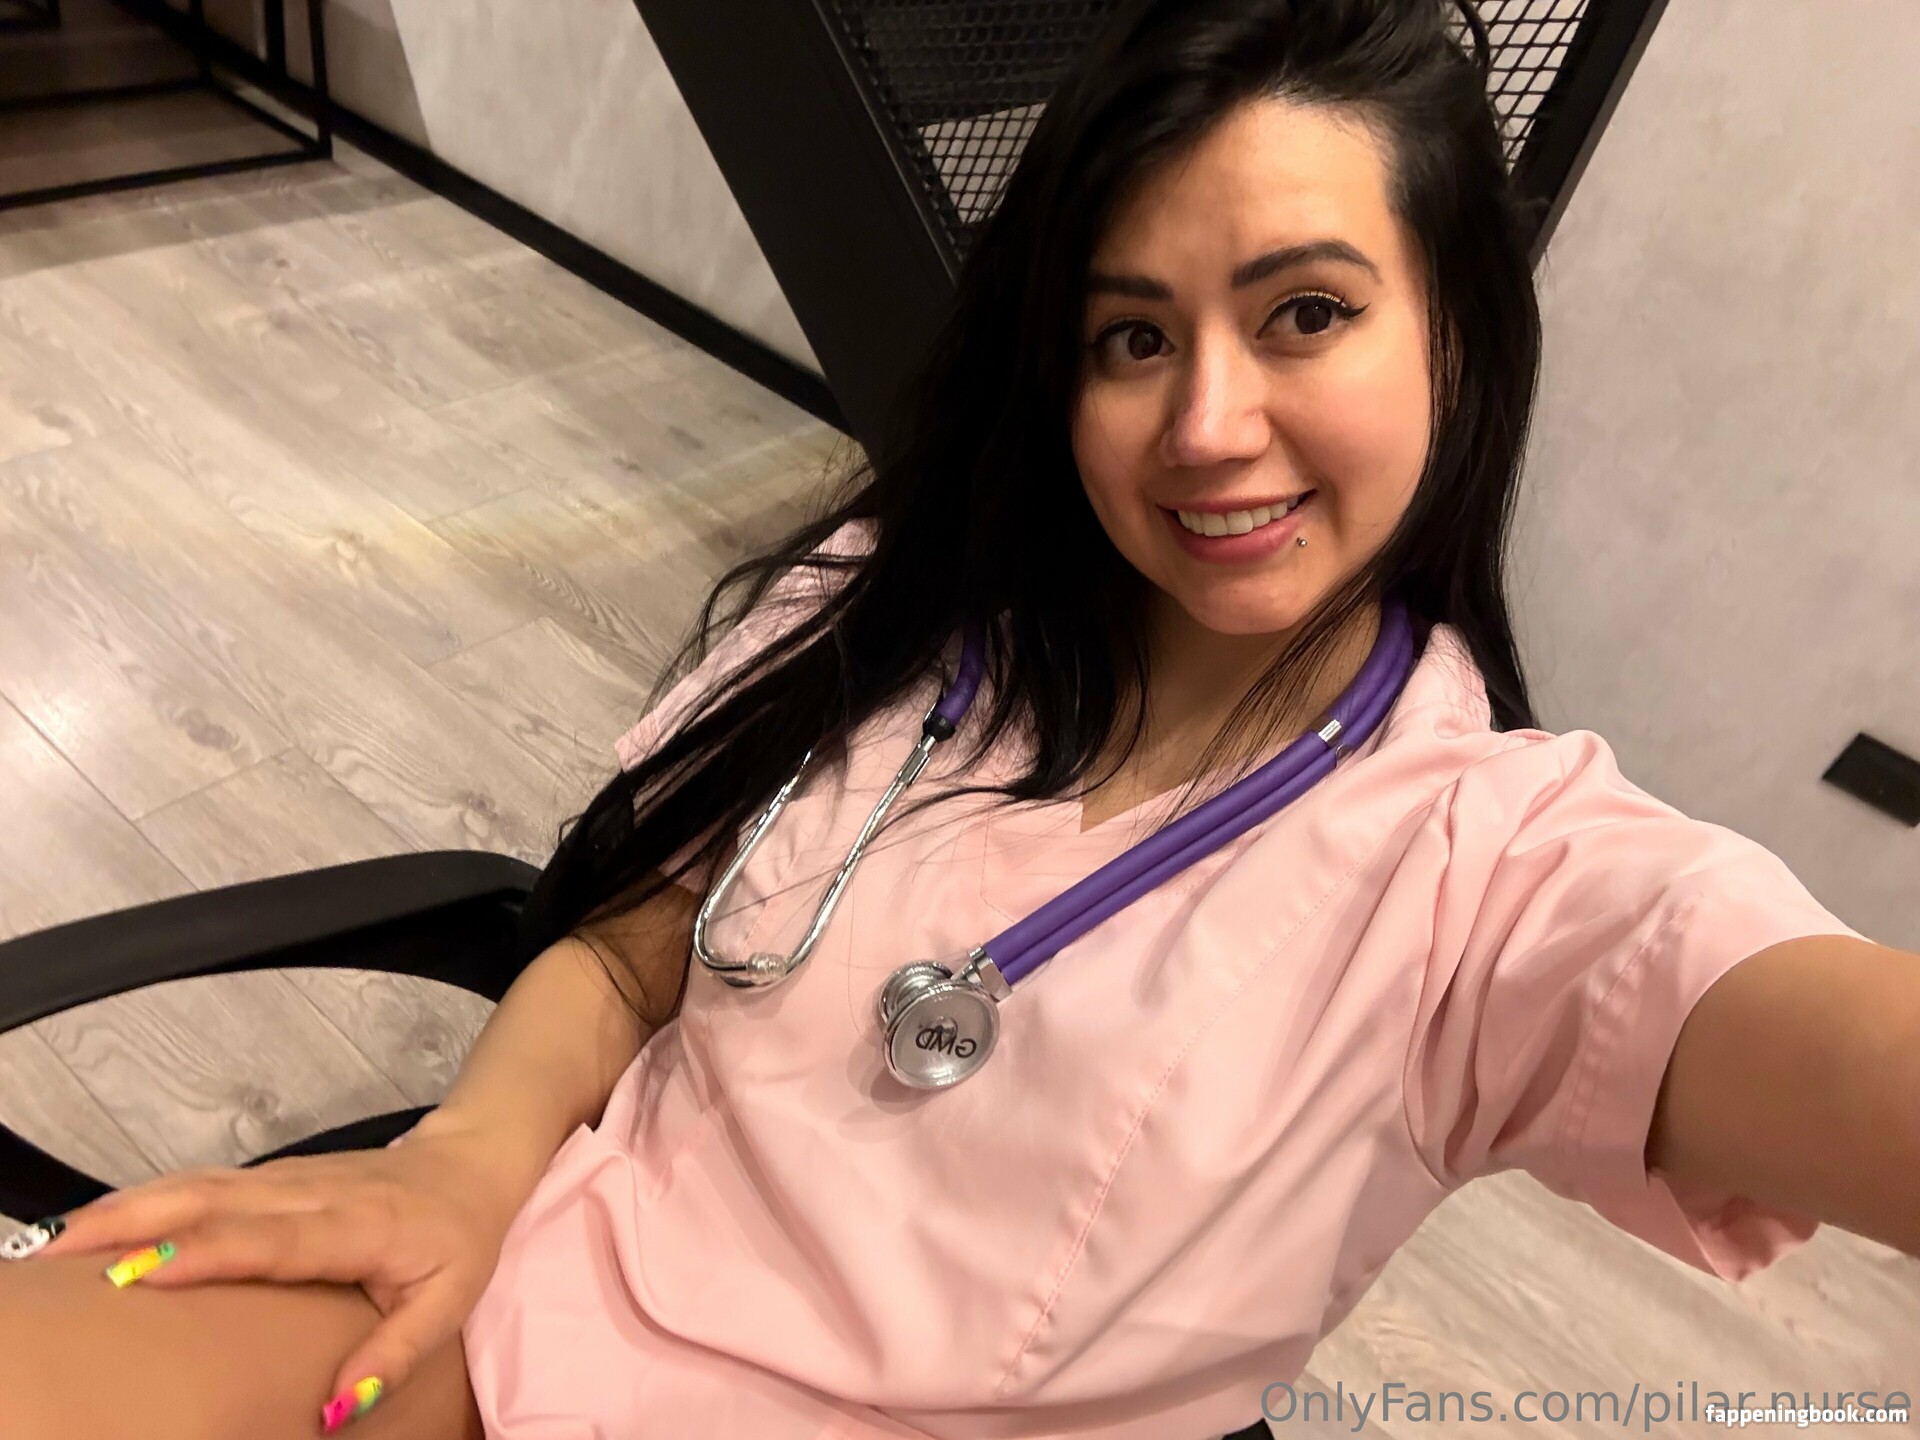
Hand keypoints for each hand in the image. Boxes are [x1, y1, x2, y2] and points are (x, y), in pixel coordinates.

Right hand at [27, 1110, 536, 1418]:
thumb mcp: (448, 1304)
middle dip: (140, 1225)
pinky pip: (208, 1183)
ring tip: (68, 1240)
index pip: (273, 1241)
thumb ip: (392, 1355)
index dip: (208, 1252)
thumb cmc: (460, 1237)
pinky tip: (109, 1218)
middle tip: (69, 1257)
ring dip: (133, 1208)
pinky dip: (153, 1197)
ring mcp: (291, 1178)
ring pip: (203, 1186)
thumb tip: (335, 1413)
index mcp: (356, 1227)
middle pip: (218, 1203)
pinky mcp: (277, 1175)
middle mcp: (313, 1195)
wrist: (472, 1161)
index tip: (144, 1271)